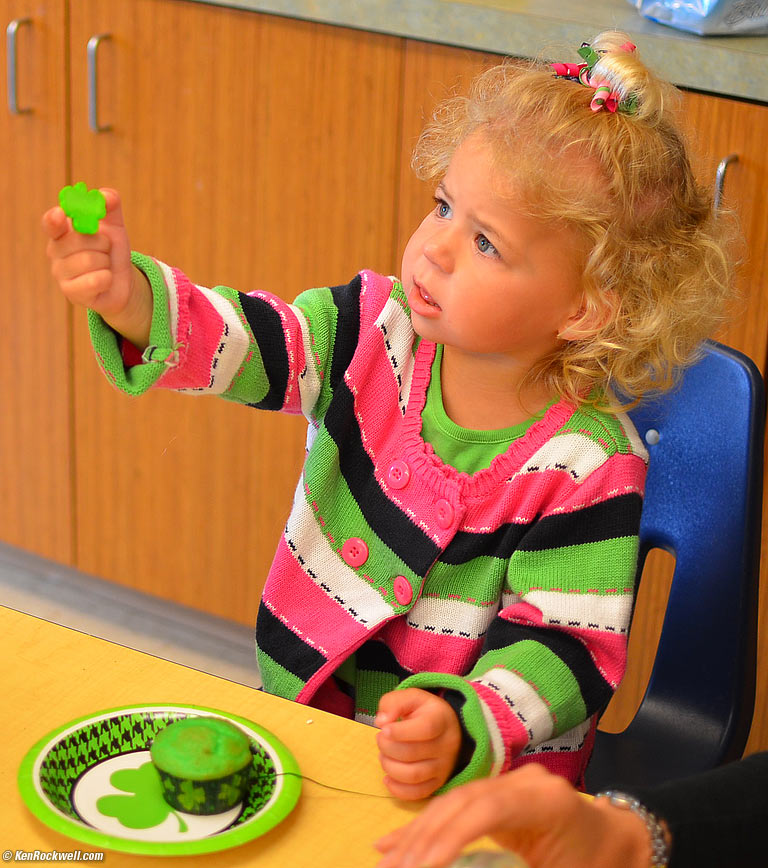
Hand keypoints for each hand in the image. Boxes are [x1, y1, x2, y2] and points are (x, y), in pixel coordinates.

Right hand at [42, 188, 152, 349]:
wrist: (122, 282)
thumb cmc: (111, 252)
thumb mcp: (114, 227)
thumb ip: (111, 206)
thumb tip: (106, 196)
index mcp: (61, 232)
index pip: (51, 223)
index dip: (54, 219)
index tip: (61, 215)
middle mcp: (55, 252)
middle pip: (79, 240)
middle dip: (102, 243)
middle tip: (105, 249)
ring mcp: (60, 274)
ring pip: (90, 260)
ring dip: (106, 262)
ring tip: (104, 266)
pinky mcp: (71, 293)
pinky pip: (95, 280)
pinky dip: (107, 278)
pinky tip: (104, 280)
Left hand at [375, 688, 461, 800]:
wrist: (446, 728)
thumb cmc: (424, 712)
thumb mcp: (411, 698)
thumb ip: (393, 703)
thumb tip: (382, 721)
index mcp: (441, 720)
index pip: (425, 729)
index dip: (400, 732)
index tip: (383, 729)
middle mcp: (447, 745)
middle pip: (413, 753)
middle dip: (388, 748)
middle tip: (379, 739)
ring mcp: (444, 766)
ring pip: (414, 775)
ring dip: (390, 767)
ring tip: (383, 756)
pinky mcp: (438, 783)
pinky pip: (418, 793)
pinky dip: (398, 790)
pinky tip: (387, 778)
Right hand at [375, 762, 653, 867]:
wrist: (621, 845)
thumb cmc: (597, 866)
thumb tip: (465, 867)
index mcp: (547, 801)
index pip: (487, 809)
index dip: (449, 838)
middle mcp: (525, 783)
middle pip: (462, 802)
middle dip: (422, 839)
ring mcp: (511, 784)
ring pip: (452, 803)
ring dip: (416, 835)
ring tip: (383, 862)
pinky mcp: (499, 796)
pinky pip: (456, 808)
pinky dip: (426, 829)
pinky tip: (392, 844)